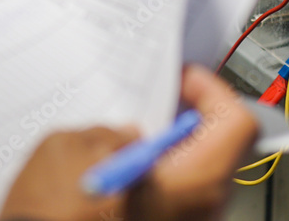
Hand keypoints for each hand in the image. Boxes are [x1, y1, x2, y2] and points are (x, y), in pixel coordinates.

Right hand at [0, 67, 257, 220]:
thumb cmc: (52, 217)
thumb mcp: (69, 149)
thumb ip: (111, 133)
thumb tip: (128, 136)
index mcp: (187, 186)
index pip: (237, 125)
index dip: (211, 92)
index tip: (183, 81)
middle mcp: (198, 214)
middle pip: (221, 152)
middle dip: (189, 121)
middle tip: (158, 105)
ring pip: (199, 179)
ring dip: (172, 152)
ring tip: (132, 138)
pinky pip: (177, 201)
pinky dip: (158, 179)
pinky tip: (121, 171)